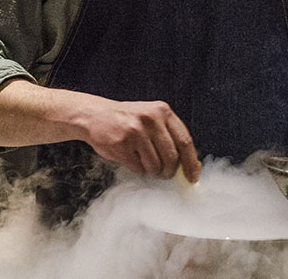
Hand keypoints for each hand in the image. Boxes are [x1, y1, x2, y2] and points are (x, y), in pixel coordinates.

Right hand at [82, 99, 201, 182]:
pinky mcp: (122, 144)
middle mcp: (151, 119)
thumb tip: (189, 166)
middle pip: (172, 157)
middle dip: (169, 171)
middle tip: (164, 174)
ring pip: (155, 166)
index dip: (191, 162)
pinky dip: (137, 168)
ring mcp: (136, 131)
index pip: (185, 141)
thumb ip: (170, 136)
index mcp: (163, 111)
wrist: (95, 115)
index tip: (192, 177)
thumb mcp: (152, 118)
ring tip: (143, 160)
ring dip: (151, 171)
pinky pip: (138, 168)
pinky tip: (130, 157)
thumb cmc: (128, 120)